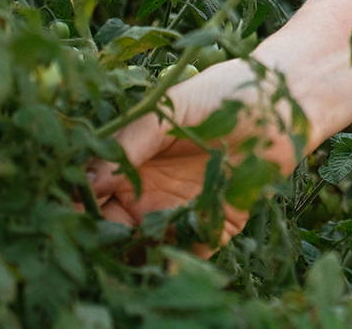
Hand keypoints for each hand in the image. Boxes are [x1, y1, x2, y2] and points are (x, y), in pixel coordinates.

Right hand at [83, 56, 308, 256]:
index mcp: (136, 160)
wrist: (291, 96)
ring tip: (121, 256)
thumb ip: (133, 139)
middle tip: (87, 244)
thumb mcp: (173, 106)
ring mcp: (184, 208)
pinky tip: (165, 261)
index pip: (94, 190)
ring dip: (133, 253)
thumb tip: (90, 176)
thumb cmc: (230, 89)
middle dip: (98, 237)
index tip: (60, 213)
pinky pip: (192, 249)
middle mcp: (153, 189)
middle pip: (112, 224)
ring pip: (147, 243)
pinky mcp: (219, 223)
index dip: (76, 203)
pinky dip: (177, 260)